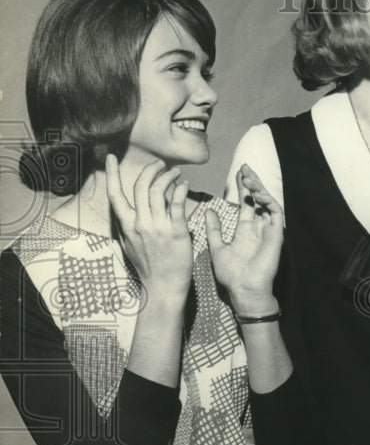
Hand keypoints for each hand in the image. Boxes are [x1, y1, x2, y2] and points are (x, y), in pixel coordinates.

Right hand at [106, 154, 191, 297]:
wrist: (163, 286)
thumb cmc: (148, 267)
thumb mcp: (130, 246)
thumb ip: (128, 227)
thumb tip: (127, 213)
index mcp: (126, 226)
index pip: (115, 195)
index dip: (112, 174)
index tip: (111, 158)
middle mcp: (140, 224)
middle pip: (141, 187)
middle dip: (151, 170)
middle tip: (161, 165)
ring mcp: (158, 227)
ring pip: (159, 191)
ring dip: (168, 177)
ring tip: (176, 173)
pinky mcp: (176, 231)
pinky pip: (177, 204)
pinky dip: (180, 190)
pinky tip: (184, 185)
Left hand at [207, 164, 283, 315]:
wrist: (244, 290)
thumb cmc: (232, 274)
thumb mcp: (217, 247)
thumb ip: (214, 229)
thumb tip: (208, 210)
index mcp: (245, 229)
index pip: (246, 202)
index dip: (243, 187)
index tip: (238, 172)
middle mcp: (258, 227)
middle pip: (258, 198)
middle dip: (252, 182)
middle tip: (245, 167)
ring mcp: (268, 230)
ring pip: (268, 202)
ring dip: (260, 188)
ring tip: (249, 177)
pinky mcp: (276, 234)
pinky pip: (276, 213)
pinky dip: (268, 201)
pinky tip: (257, 194)